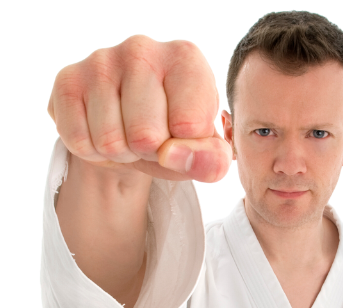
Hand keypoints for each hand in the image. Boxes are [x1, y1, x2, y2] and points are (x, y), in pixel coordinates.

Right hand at [46, 34, 232, 182]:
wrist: (127, 129)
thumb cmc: (172, 135)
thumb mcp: (202, 152)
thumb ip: (211, 160)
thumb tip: (176, 156)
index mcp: (186, 59)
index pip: (188, 128)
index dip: (183, 150)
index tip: (179, 136)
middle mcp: (142, 48)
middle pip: (144, 137)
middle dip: (147, 152)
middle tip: (148, 138)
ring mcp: (101, 60)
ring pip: (110, 142)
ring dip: (119, 153)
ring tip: (125, 132)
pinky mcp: (67, 80)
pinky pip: (79, 141)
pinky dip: (91, 151)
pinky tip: (99, 129)